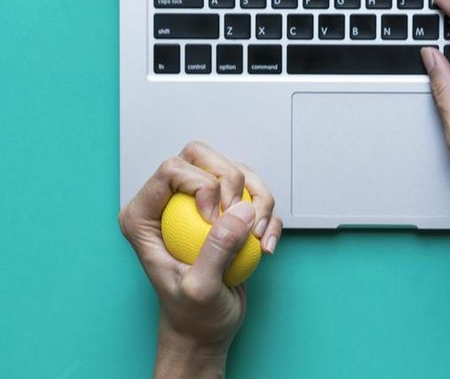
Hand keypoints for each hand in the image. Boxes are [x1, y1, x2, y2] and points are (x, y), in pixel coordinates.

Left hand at [118, 142, 282, 376]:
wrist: (208, 329)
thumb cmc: (193, 315)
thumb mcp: (200, 289)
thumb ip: (217, 250)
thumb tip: (241, 212)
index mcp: (145, 216)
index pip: (171, 169)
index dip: (201, 185)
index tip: (214, 220)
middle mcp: (170, 203)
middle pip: (202, 156)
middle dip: (231, 182)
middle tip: (239, 219)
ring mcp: (199, 204)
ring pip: (234, 170)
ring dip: (257, 199)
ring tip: (257, 237)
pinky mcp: (226, 212)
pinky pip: (254, 194)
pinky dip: (268, 217)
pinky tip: (266, 245)